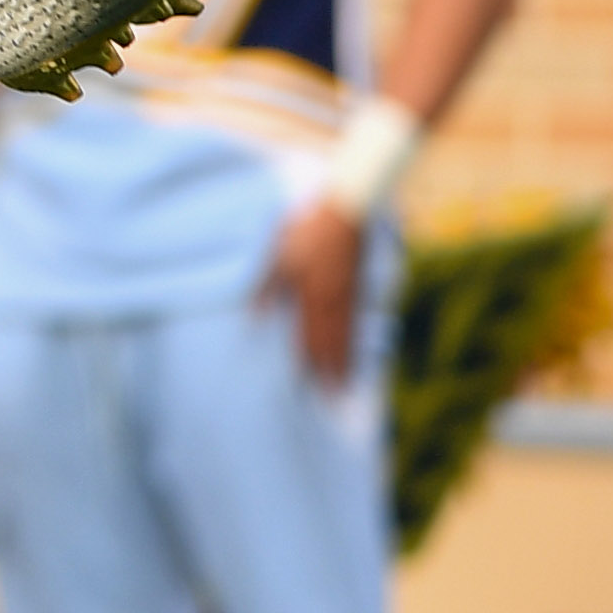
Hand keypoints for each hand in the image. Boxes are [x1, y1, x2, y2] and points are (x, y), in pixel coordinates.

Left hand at [262, 196, 366, 378]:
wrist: (347, 212)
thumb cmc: (306, 230)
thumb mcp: (278, 255)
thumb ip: (266, 287)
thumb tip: (254, 318)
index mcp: (309, 297)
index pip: (306, 339)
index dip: (306, 364)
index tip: (306, 388)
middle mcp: (331, 303)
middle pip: (330, 345)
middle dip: (330, 374)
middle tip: (333, 401)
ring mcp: (348, 297)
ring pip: (346, 337)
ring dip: (346, 364)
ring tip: (347, 386)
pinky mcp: (358, 288)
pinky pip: (356, 323)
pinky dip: (356, 342)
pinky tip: (356, 350)